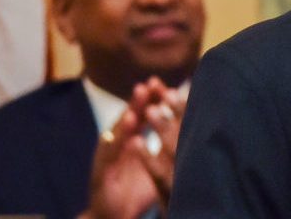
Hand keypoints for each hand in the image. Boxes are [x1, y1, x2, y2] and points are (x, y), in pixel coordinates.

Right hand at [79, 77, 185, 218]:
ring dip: (126, 122)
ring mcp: (108, 159)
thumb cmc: (136, 190)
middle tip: (149, 85)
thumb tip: (190, 129)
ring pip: (116, 137)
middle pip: (129, 120)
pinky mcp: (100, 176)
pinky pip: (108, 161)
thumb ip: (167, 148)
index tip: (164, 85)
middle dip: (139, 102)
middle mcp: (118, 146)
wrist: (113, 217)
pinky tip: (124, 140)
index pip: (143, 116)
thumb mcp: (156, 167)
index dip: (153, 101)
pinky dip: (115, 149)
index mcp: (131, 141)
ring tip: (134, 110)